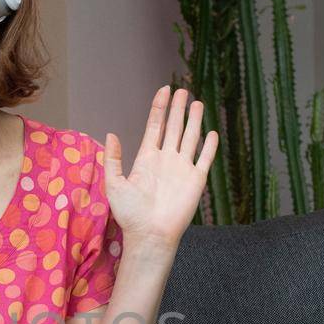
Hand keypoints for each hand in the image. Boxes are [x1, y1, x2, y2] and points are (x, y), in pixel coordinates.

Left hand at [103, 85, 218, 250]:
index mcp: (146, 158)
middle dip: (177, 108)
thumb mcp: (114, 184)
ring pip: (190, 138)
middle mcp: (166, 159)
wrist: (149, 234)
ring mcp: (182, 168)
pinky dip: (209, 146)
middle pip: (174, 127)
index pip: (155, 126)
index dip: (159, 107)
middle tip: (182, 90)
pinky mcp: (195, 180)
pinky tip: (212, 132)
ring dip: (193, 120)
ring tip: (196, 103)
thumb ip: (113, 159)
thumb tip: (111, 134)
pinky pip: (204, 159)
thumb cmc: (130, 214)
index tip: (164, 90)